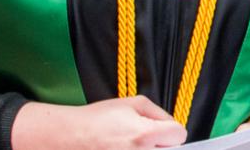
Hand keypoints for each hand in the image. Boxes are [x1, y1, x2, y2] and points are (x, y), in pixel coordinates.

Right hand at [11, 96, 187, 148]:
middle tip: (142, 138)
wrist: (70, 138)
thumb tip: (170, 124)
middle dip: (160, 143)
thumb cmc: (96, 121)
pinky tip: (120, 149)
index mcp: (145, 135)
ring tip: (128, 145)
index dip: (170, 129)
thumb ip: (158, 113)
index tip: (162, 130)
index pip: (179, 135)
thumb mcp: (131, 103)